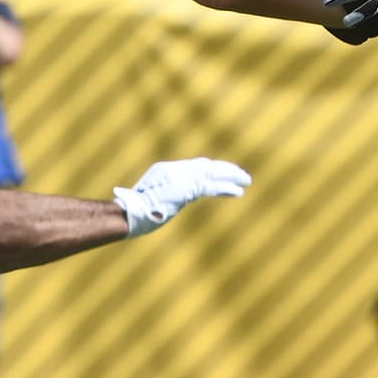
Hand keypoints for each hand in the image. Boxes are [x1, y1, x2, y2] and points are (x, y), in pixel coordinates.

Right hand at [113, 158, 250, 237]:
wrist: (131, 212)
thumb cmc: (135, 212)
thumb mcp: (150, 200)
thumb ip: (163, 197)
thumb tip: (165, 204)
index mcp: (165, 170)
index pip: (194, 167)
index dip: (211, 171)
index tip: (223, 175)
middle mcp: (174, 169)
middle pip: (205, 166)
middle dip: (225, 170)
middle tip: (241, 175)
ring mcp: (180, 176)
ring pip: (212, 173)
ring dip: (231, 177)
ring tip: (246, 181)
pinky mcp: (186, 187)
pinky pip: (211, 186)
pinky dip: (226, 188)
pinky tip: (239, 191)